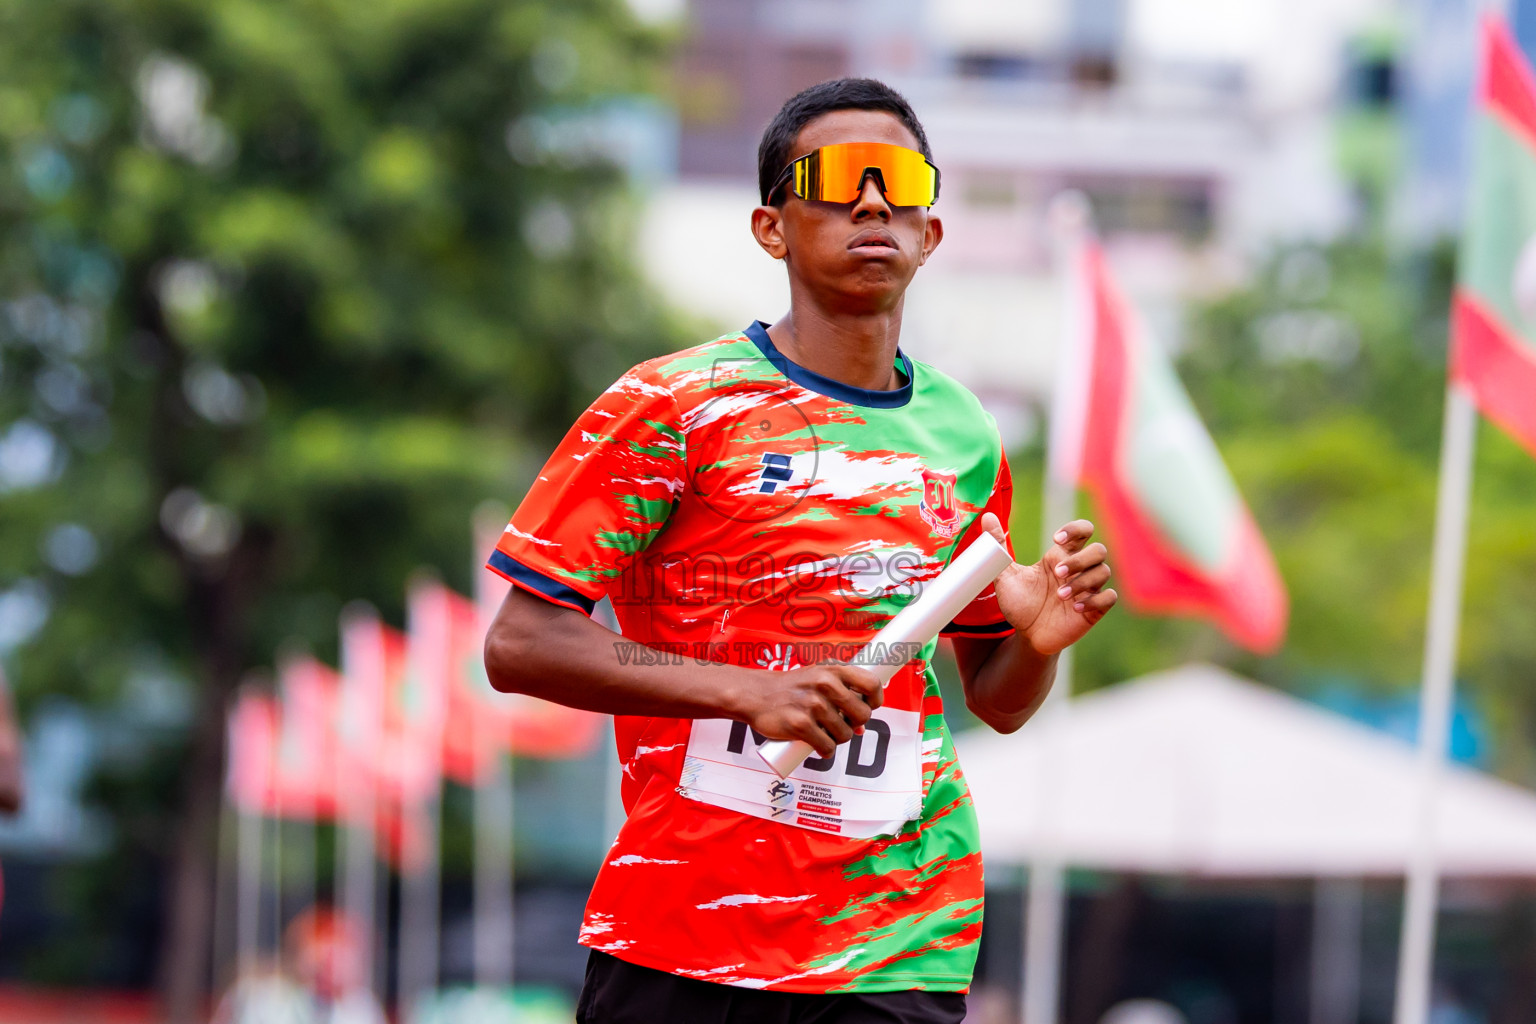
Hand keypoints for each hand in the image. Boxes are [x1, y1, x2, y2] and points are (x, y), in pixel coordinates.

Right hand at [739, 664, 883, 757]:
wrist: (755, 694)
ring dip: (837, 740)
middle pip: (862, 714)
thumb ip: (841, 694)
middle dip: (855, 725)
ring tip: (824, 733)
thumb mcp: (817, 678)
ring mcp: (813, 704)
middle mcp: (825, 684)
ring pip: (845, 735)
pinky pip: (827, 747)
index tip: (869, 707)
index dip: (875, 700)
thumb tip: (861, 727)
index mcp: (833, 670)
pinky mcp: (800, 724)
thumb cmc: (790, 687)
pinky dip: (825, 751)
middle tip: (842, 724)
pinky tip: (819, 746)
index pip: (871, 684)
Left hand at [981, 514, 1116, 656]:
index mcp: (1060, 556)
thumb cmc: (1019, 604)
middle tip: (1058, 573)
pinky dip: (1096, 600)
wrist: (1026, 636)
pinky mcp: (1093, 610)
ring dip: (1083, 582)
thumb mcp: (1004, 574)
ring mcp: (1087, 590)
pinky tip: (1075, 608)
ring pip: (1104, 572)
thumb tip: (987, 516)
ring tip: (1060, 596)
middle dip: (1080, 559)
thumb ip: (997, 545)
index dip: (1075, 529)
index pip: (1083, 530)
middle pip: (1099, 550)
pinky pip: (1108, 597)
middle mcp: (1077, 570)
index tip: (1056, 539)